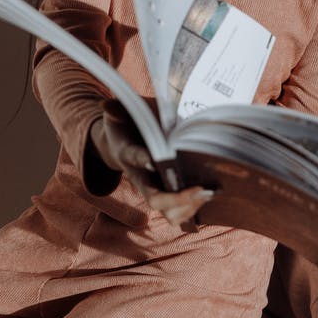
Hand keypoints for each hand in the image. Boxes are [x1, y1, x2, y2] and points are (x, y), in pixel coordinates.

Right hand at [90, 100, 213, 228]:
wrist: (122, 141)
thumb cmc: (127, 125)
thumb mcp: (120, 113)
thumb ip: (117, 108)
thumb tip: (106, 104)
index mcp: (128, 154)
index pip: (133, 158)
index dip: (142, 159)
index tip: (152, 160)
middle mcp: (141, 178)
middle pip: (154, 200)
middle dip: (176, 199)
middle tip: (198, 189)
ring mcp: (155, 189)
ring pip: (169, 213)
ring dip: (189, 207)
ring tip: (207, 192)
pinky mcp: (168, 195)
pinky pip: (180, 213)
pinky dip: (195, 207)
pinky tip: (210, 193)